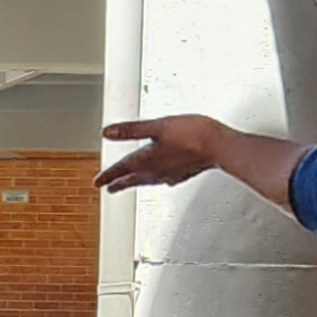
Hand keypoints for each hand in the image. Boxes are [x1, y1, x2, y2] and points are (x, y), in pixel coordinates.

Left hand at [97, 116, 233, 192]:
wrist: (219, 146)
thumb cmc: (191, 134)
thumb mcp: (157, 127)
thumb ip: (131, 130)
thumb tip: (107, 133)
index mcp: (146, 160)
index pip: (121, 170)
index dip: (108, 175)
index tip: (98, 182)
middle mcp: (156, 171)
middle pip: (132, 179)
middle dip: (119, 183)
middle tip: (109, 189)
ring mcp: (170, 174)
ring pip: (147, 181)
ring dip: (135, 183)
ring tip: (130, 184)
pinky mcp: (183, 174)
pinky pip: (163, 180)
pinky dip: (156, 180)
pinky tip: (162, 179)